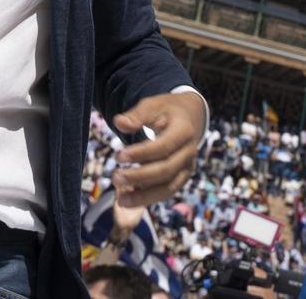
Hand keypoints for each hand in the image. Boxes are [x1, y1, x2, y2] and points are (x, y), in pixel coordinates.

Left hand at [112, 92, 205, 208]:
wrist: (189, 117)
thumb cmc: (166, 111)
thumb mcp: (153, 105)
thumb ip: (136, 115)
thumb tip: (118, 123)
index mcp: (184, 131)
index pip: (164, 146)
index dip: (141, 153)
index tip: (118, 156)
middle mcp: (190, 152)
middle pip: (166, 170)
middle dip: (140, 176)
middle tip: (115, 177)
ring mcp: (187, 167)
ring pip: (168, 188)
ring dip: (144, 196)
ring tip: (120, 200)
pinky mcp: (181, 178)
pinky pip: (166, 192)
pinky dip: (148, 198)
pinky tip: (128, 200)